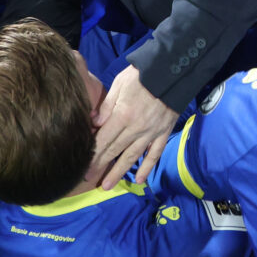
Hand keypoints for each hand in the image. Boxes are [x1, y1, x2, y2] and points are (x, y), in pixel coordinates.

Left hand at [89, 66, 177, 189]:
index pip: (104, 140)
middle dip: (101, 167)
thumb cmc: (142, 74)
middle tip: (89, 180)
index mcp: (122, 116)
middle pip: (115, 151)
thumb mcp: (119, 84)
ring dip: (119, 172)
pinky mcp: (163, 132)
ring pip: (132, 157)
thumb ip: (107, 105)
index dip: (93, 155)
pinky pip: (155, 153)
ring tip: (107, 185)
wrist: (172, 71)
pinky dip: (147, 167)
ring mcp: (151, 132)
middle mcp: (136, 128)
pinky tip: (140, 179)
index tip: (84, 167)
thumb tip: (94, 123)